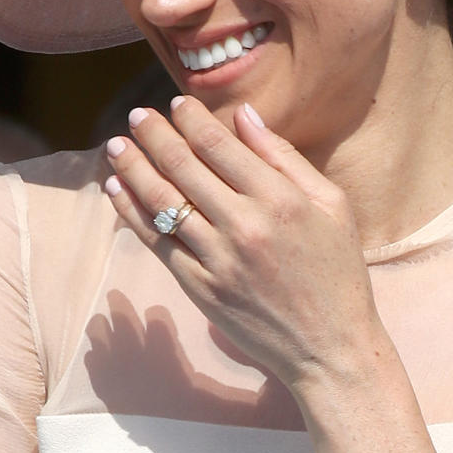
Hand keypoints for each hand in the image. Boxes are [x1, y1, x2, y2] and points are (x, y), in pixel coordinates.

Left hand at [103, 96, 382, 394]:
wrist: (330, 347)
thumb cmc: (337, 270)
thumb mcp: (331, 204)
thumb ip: (284, 157)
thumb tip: (244, 114)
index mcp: (279, 199)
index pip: (219, 146)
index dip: (191, 120)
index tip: (176, 104)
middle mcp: (244, 225)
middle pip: (183, 167)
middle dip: (155, 135)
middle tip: (137, 115)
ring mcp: (217, 259)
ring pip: (162, 202)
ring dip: (133, 169)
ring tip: (116, 146)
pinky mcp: (199, 287)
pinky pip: (156, 242)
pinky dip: (132, 212)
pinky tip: (117, 190)